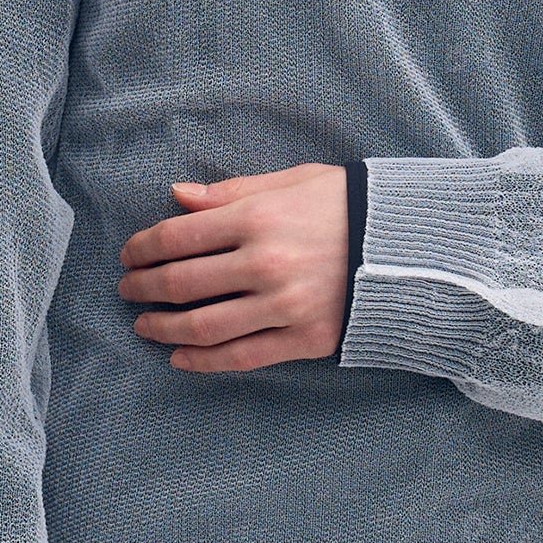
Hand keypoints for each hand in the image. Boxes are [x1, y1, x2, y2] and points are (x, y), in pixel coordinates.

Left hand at [119, 161, 349, 370]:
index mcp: (259, 217)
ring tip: (144, 325)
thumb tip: (177, 196)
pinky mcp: (304, 339)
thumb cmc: (350, 205)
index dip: (143, 247)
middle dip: (143, 287)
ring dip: (163, 328)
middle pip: (181, 282)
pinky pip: (241, 356)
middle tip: (127, 290)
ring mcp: (284, 305)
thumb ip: (232, 191)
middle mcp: (265, 263)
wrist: (415, 247)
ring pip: (203, 326)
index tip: (129, 255)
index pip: (178, 236)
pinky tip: (180, 358)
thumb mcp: (294, 181)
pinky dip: (202, 361)